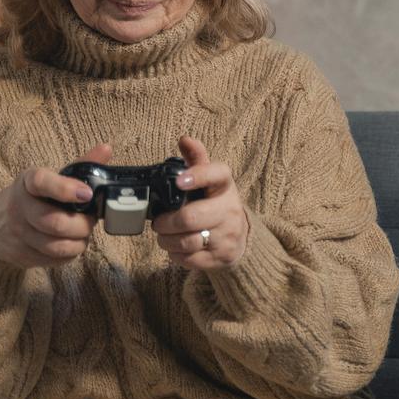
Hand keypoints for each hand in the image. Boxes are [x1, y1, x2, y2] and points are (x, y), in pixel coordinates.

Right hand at [0, 143, 112, 268]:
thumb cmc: (35, 197)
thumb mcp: (52, 178)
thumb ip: (80, 166)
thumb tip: (107, 149)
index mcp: (27, 182)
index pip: (41, 182)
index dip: (65, 188)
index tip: (87, 194)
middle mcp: (18, 208)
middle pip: (56, 223)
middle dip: (83, 225)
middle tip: (90, 221)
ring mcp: (17, 234)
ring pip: (58, 246)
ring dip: (79, 242)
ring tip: (82, 233)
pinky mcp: (20, 255)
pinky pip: (55, 260)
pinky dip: (70, 254)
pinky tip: (70, 243)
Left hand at [152, 136, 248, 268]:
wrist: (239, 237)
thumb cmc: (216, 203)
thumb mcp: (210, 181)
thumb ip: (197, 159)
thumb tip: (184, 138)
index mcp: (225, 187)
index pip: (217, 175)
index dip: (198, 176)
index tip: (179, 182)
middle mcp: (231, 211)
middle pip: (190, 218)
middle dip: (166, 223)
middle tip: (158, 223)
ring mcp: (228, 236)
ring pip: (187, 241)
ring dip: (166, 241)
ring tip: (164, 236)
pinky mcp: (222, 258)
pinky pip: (189, 260)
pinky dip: (176, 255)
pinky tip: (177, 249)